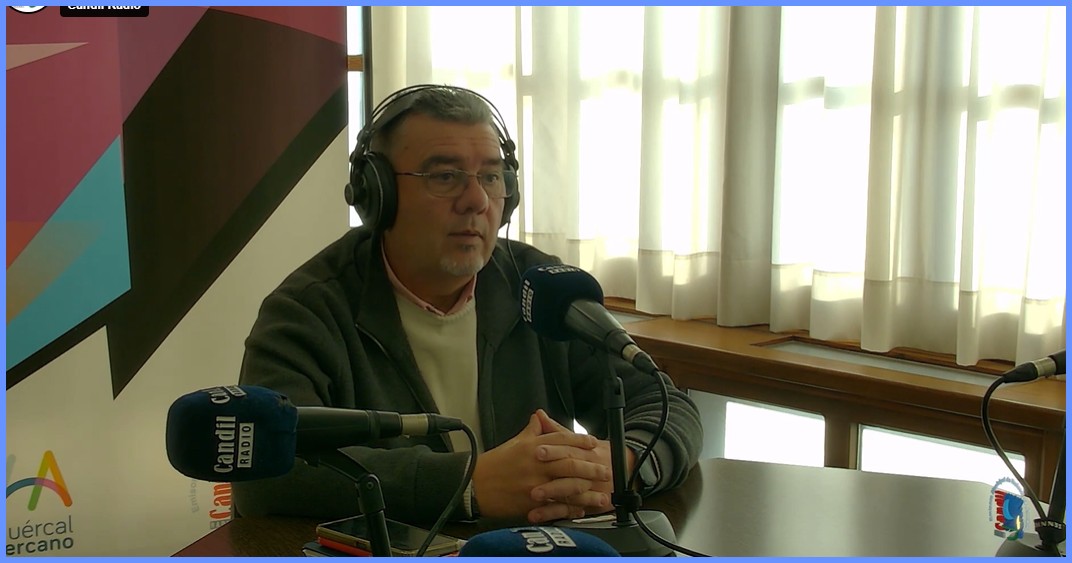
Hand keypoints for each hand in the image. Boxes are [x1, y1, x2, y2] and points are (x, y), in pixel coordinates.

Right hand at [472, 411, 611, 521]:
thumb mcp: (514, 443)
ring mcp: (534, 485)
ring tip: (600, 494)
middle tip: (604, 469)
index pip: (561, 440)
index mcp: (532, 447)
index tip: (594, 443)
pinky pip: (556, 506)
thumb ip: (531, 431)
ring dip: (586, 491)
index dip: (580, 441)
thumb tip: (540, 417)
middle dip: (590, 467)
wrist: (475, 486)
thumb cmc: (494, 465)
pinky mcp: (531, 503)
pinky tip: (581, 510)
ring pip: (567, 487)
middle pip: (569, 464)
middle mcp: (536, 464)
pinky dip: (570, 509)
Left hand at [526, 410, 635, 521]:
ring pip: (571, 491)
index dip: (553, 449)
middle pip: (570, 470)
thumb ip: (557, 430)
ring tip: (533, 496)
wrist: (628, 471)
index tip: (536, 450)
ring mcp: (589, 488)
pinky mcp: (587, 504)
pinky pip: (570, 510)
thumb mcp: (581, 441)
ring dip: (552, 494)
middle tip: (531, 474)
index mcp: (585, 451)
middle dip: (551, 472)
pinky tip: (538, 514)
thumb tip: (539, 415)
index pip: (569, 448)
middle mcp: (588, 469)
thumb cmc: (600, 454)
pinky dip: (554, 513)